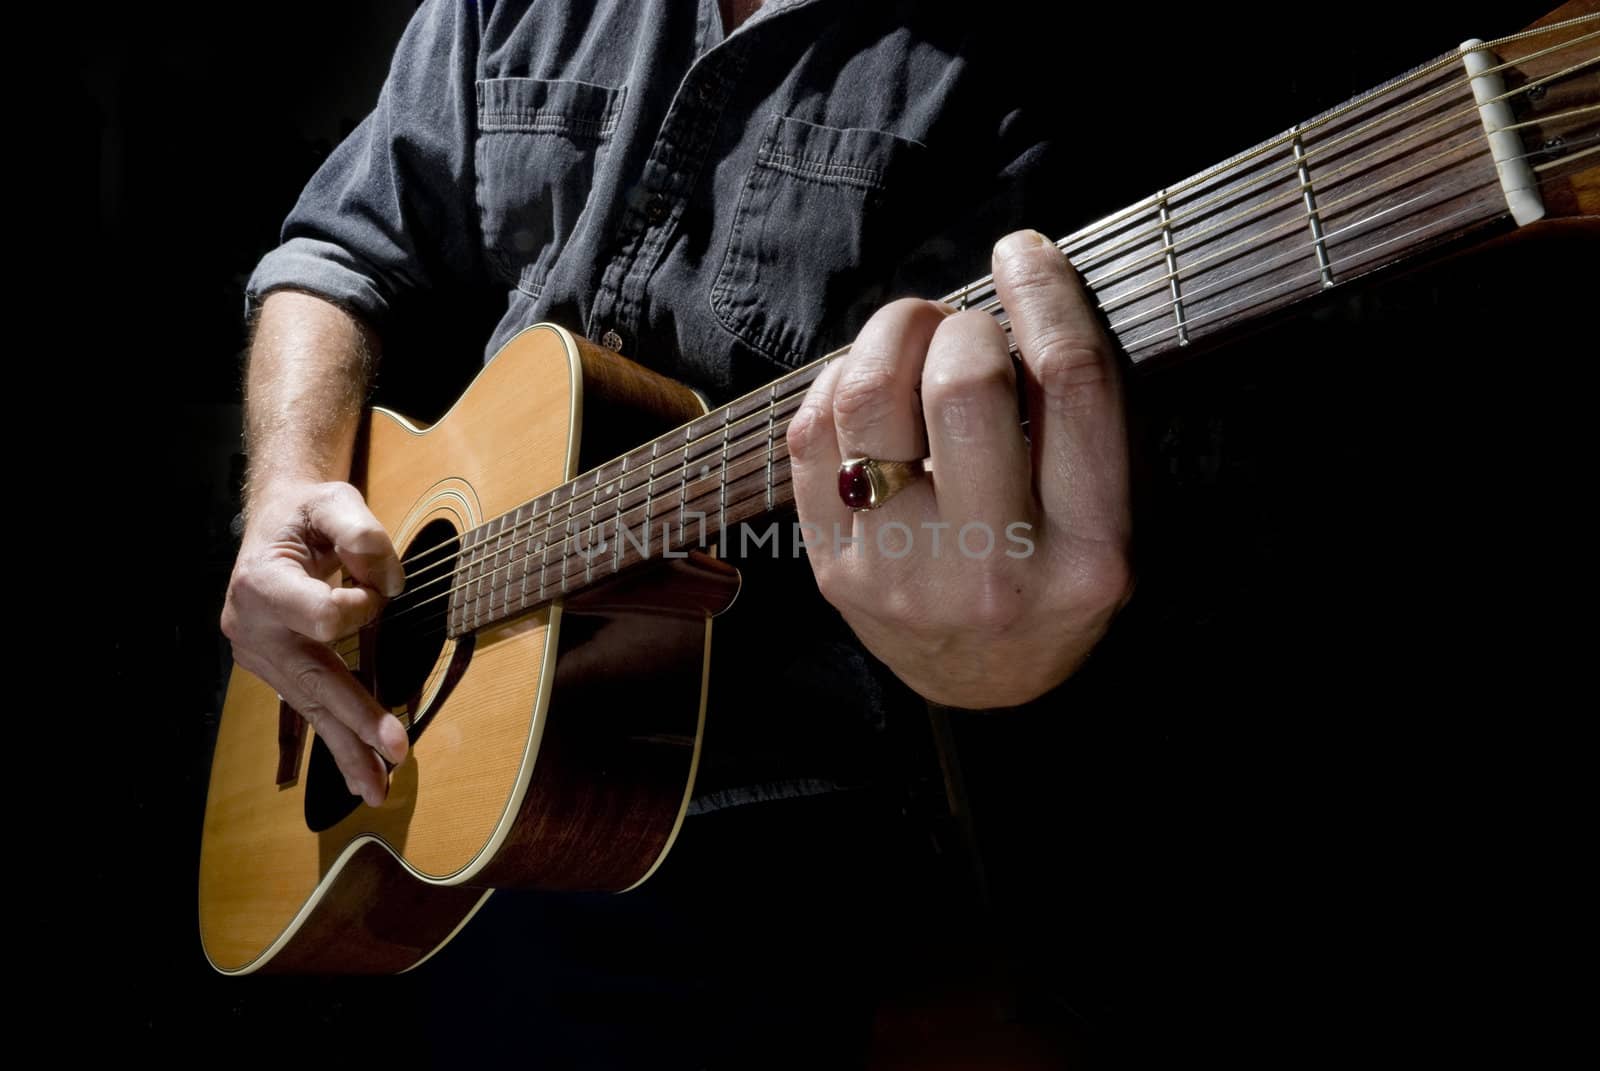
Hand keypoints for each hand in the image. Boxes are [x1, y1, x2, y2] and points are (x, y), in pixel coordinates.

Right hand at [220, 480, 409, 803]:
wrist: (274, 521)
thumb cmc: (307, 512)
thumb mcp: (334, 500)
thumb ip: (362, 534)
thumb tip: (389, 587)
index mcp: (261, 584)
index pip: (322, 616)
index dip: (361, 604)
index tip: (376, 586)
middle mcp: (252, 628)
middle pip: (313, 682)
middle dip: (356, 719)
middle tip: (396, 750)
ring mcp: (261, 657)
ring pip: (310, 708)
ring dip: (348, 751)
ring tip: (376, 790)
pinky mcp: (276, 671)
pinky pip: (309, 709)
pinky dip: (337, 740)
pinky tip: (360, 773)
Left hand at [787, 229, 1131, 707]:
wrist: (988, 686)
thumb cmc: (1056, 572)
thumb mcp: (1113, 512)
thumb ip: (1085, 415)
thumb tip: (1021, 282)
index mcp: (1091, 553)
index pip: (1071, 383)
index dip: (1045, 291)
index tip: (1024, 252)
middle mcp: (995, 572)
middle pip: (964, 384)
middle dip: (962, 322)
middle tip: (965, 325)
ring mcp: (904, 578)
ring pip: (869, 400)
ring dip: (890, 335)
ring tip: (914, 335)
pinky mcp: (836, 573)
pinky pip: (813, 436)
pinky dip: (839, 382)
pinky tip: (870, 386)